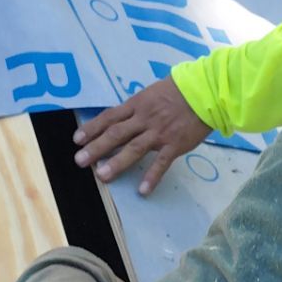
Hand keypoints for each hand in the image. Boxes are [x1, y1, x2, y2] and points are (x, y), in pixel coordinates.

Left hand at [72, 78, 211, 196]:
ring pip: (134, 148)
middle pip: (116, 133)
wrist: (204, 92)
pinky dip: (151, 176)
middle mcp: (144, 118)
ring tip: (102, 176)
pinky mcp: (175, 144)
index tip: (77, 140)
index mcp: (136, 104)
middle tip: (80, 161)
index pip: (109, 117)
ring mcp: (159, 132)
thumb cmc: (177, 91)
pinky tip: (142, 190)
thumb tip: (120, 118)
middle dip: (97, 147)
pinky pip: (161, 162)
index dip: (92, 128)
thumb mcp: (151, 93)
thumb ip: (136, 107)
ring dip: (117, 163)